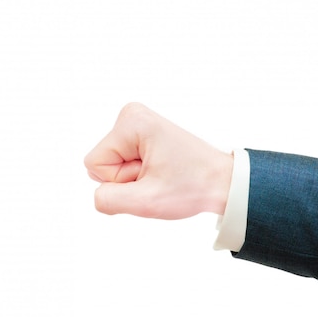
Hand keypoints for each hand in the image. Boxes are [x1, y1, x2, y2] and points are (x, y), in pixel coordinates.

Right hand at [84, 103, 233, 218]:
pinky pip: (123, 163)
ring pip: (112, 165)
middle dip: (128, 179)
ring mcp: (137, 123)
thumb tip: (98, 195)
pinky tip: (162, 171)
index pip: (95, 165)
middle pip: (102, 163)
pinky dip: (140, 174)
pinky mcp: (142, 134)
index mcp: (132, 122)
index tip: (152, 176)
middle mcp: (132, 115)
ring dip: (135, 179)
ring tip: (163, 174)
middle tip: (159, 177)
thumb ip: (109, 200)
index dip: (121, 180)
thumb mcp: (147, 201)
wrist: (222, 181)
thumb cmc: (192, 187)